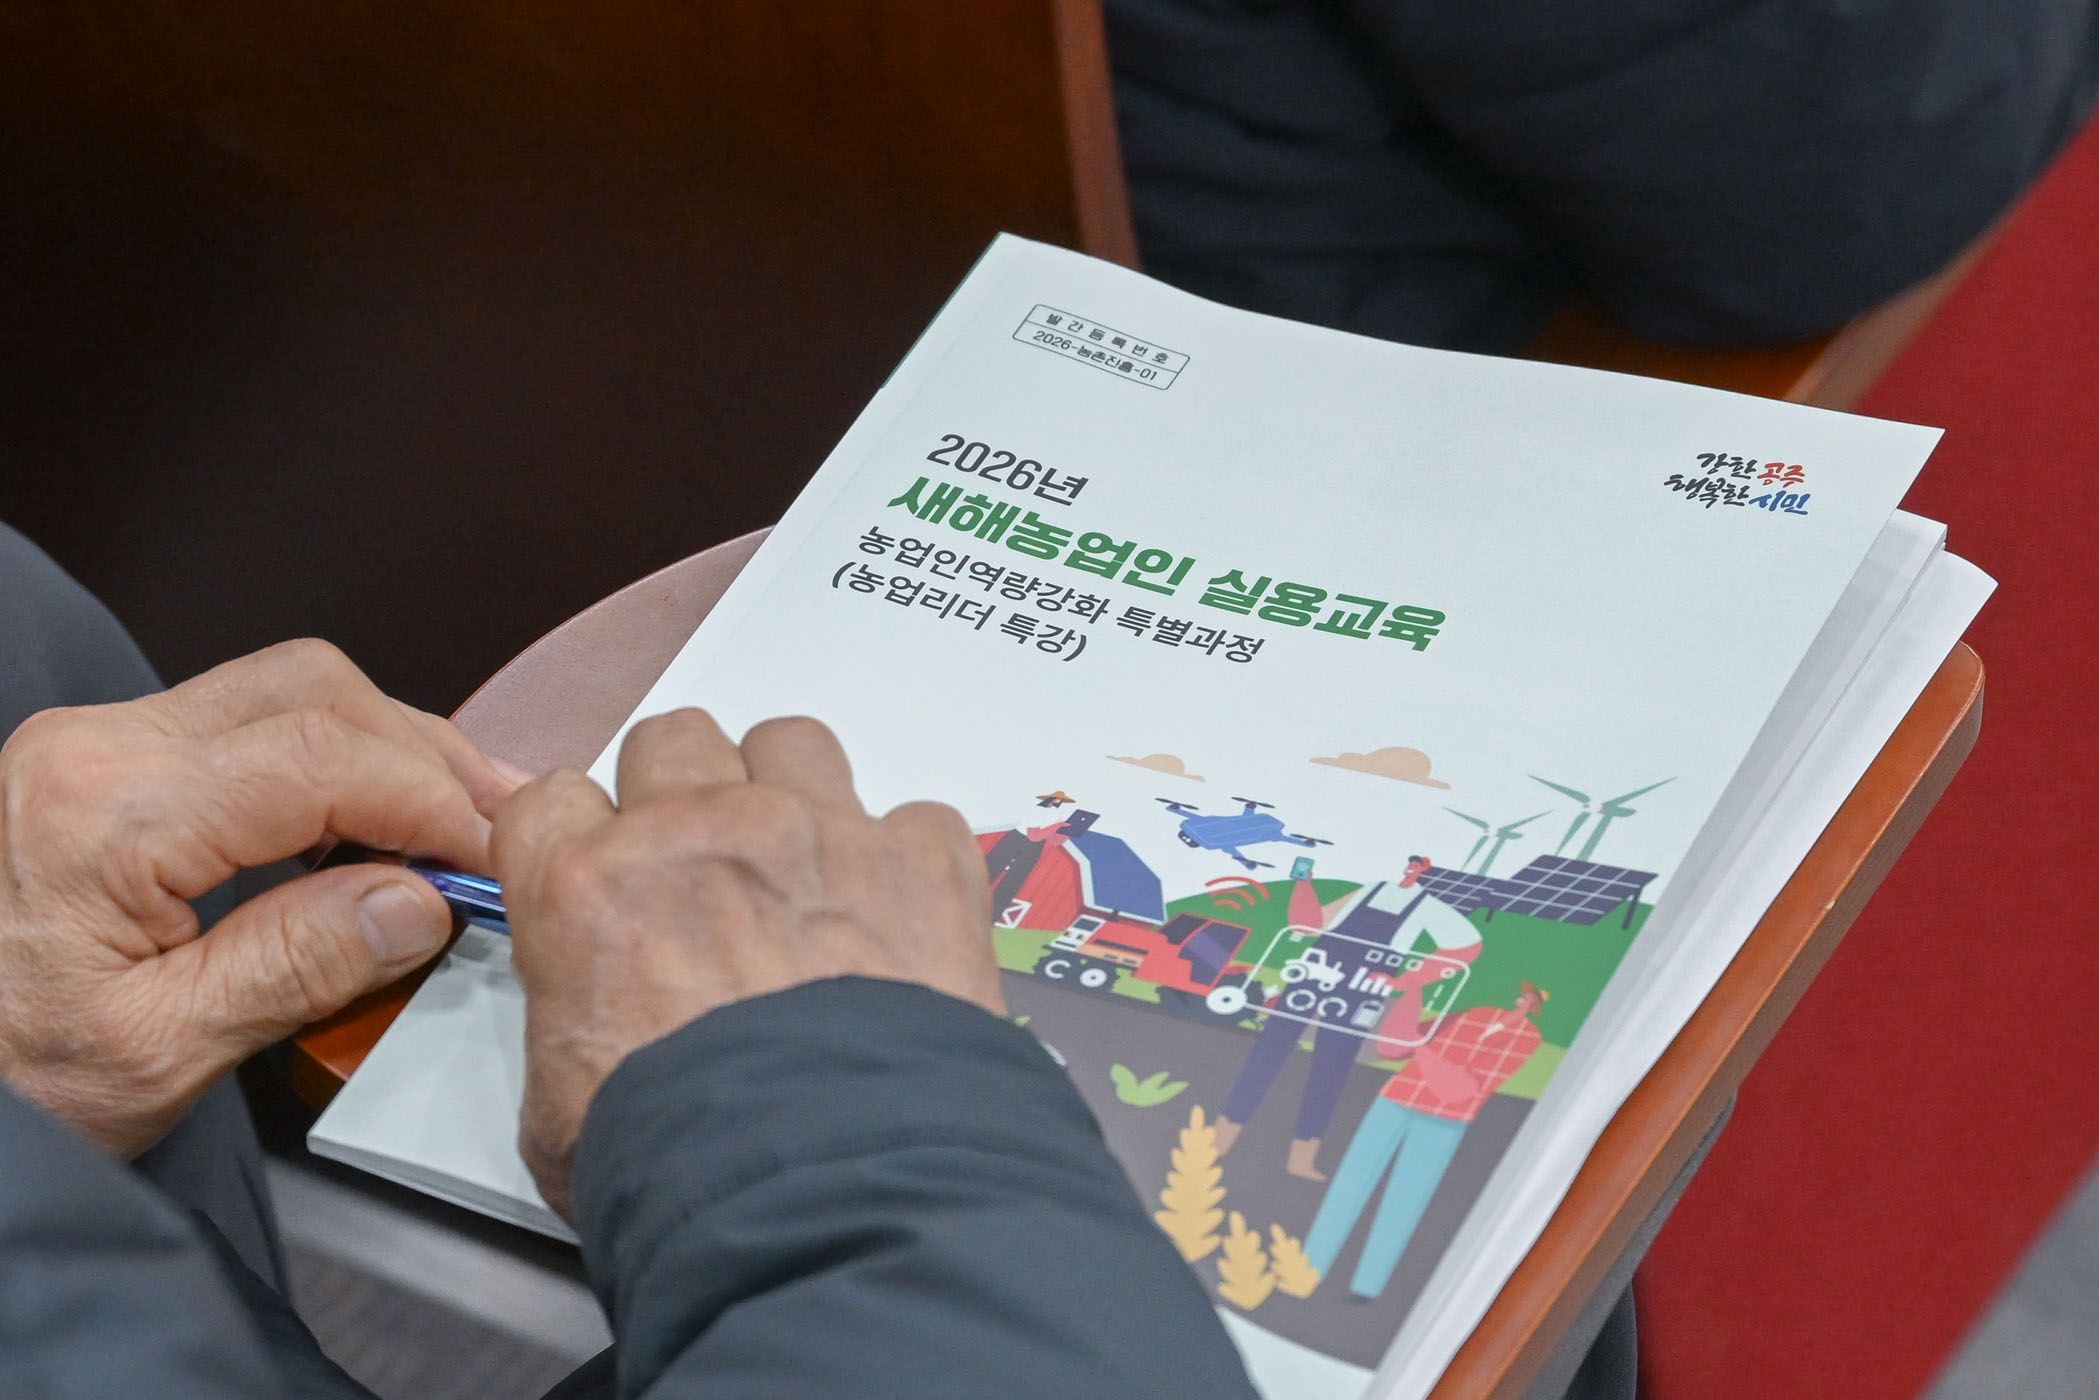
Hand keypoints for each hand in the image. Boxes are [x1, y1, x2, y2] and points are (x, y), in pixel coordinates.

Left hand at [0, 639, 519, 1155]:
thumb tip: (418, 901)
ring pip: (288, 690)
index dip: (432, 801)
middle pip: (313, 691)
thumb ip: (296, 966)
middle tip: (494, 825)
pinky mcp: (105, 758)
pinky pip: (248, 721)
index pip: (320, 759)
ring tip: (451, 820)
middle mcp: (95, 746)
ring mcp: (96, 742)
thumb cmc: (5, 1074)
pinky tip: (372, 822)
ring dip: (385, 748)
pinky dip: (333, 759)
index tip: (493, 856)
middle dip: (423, 754)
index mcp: (103, 812)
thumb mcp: (156, 1053)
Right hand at [492, 710, 1000, 1219]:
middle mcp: (702, 834)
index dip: (580, 837)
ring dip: (793, 793)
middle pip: (674, 742)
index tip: (604, 873)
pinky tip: (901, 923)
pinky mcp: (919, 862)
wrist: (820, 1191)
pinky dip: (909, 862)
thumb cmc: (683, 1163)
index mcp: (591, 888)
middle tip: (709, 872)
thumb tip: (594, 1034)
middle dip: (685, 798)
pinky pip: (916, 817)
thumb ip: (572, 1023)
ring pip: (791, 741)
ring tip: (808, 872)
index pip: (552, 798)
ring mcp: (819, 834)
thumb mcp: (558, 1109)